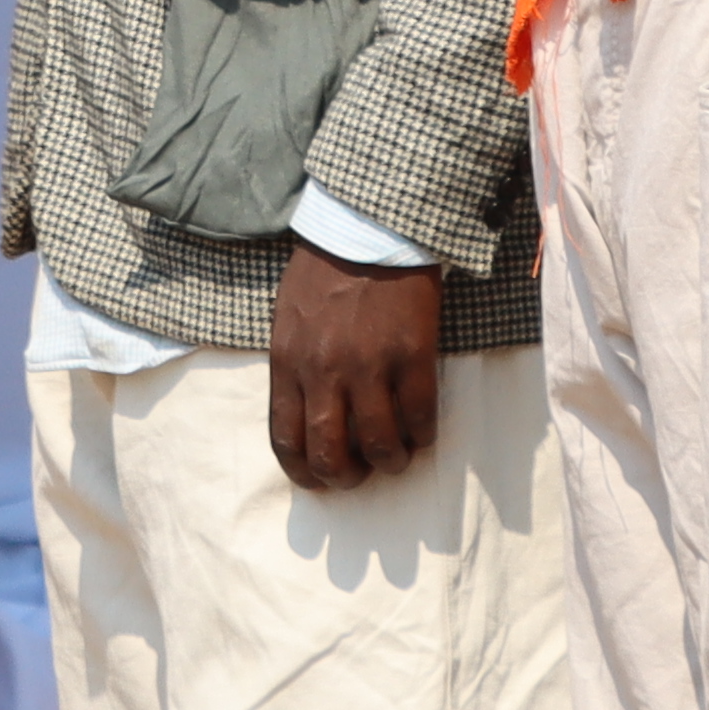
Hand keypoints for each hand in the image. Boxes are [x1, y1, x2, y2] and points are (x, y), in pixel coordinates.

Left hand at [262, 244, 444, 491]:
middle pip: (329, 454)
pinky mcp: (412, 355)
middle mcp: (324, 372)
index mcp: (287, 363)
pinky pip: (420, 416)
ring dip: (390, 461)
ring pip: (379, 443)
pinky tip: (422, 432)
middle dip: (346, 478)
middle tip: (361, 475)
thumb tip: (305, 418)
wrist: (366, 228)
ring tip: (396, 456)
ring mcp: (369, 365)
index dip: (304, 473)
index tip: (320, 481)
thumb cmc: (323, 273)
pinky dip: (422, 435)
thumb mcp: (288, 322)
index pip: (286, 439)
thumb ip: (293, 369)